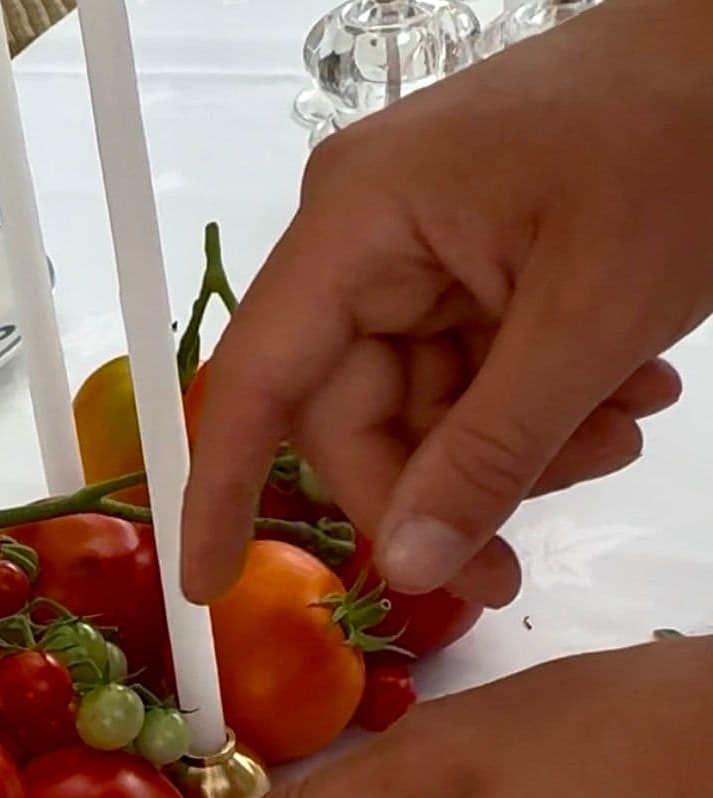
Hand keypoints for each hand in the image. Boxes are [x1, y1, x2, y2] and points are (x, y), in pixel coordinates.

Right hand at [182, 0, 712, 608]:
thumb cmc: (681, 133)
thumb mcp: (587, 321)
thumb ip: (491, 455)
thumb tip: (408, 567)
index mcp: (359, 222)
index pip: (255, 382)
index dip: (221, 491)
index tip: (208, 587)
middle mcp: (365, 237)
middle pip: (355, 418)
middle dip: (444, 490)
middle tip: (519, 565)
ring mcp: (416, 249)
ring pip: (423, 413)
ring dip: (518, 452)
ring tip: (623, 429)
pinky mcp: (467, 262)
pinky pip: (470, 377)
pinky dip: (540, 409)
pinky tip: (624, 395)